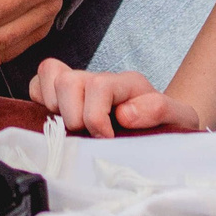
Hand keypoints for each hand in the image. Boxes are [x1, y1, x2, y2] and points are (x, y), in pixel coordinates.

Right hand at [29, 61, 204, 136]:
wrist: (161, 126)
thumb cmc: (166, 124)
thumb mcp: (178, 118)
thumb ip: (160, 110)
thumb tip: (124, 113)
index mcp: (127, 83)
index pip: (99, 85)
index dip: (96, 117)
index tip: (106, 139)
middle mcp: (99, 78)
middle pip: (68, 81)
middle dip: (74, 116)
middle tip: (89, 135)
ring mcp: (78, 83)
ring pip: (50, 76)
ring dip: (56, 108)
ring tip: (74, 128)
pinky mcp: (60, 93)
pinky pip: (37, 83)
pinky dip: (40, 100)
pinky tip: (58, 119)